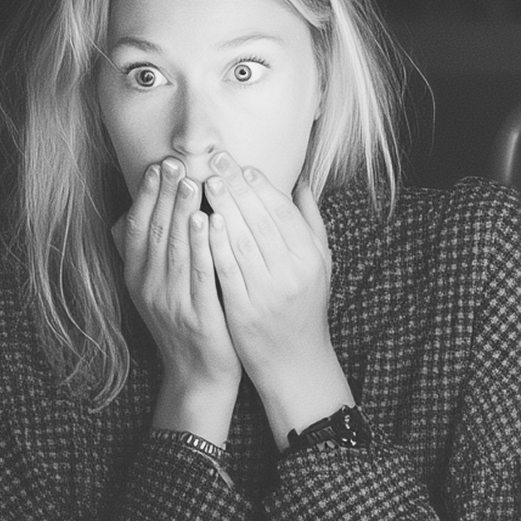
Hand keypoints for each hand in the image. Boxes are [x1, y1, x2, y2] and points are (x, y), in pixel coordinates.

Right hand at [118, 158, 242, 440]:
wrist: (198, 375)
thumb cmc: (184, 324)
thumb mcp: (155, 290)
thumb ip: (149, 255)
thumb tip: (136, 214)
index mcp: (137, 278)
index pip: (138, 229)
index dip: (146, 197)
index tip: (157, 167)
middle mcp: (148, 288)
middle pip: (155, 233)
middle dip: (164, 195)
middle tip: (174, 163)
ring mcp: (170, 302)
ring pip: (175, 249)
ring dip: (182, 213)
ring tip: (191, 181)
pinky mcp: (196, 314)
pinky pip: (199, 274)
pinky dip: (202, 245)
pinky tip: (209, 221)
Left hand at [201, 153, 352, 441]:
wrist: (294, 360)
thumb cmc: (302, 305)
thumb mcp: (317, 264)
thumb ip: (309, 222)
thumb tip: (300, 180)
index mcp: (310, 257)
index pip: (283, 212)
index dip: (261, 186)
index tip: (241, 164)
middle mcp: (293, 271)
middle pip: (261, 220)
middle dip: (238, 188)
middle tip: (216, 161)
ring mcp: (269, 291)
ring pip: (243, 241)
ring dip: (223, 209)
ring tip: (205, 182)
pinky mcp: (246, 309)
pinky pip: (227, 271)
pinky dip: (214, 245)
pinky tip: (202, 223)